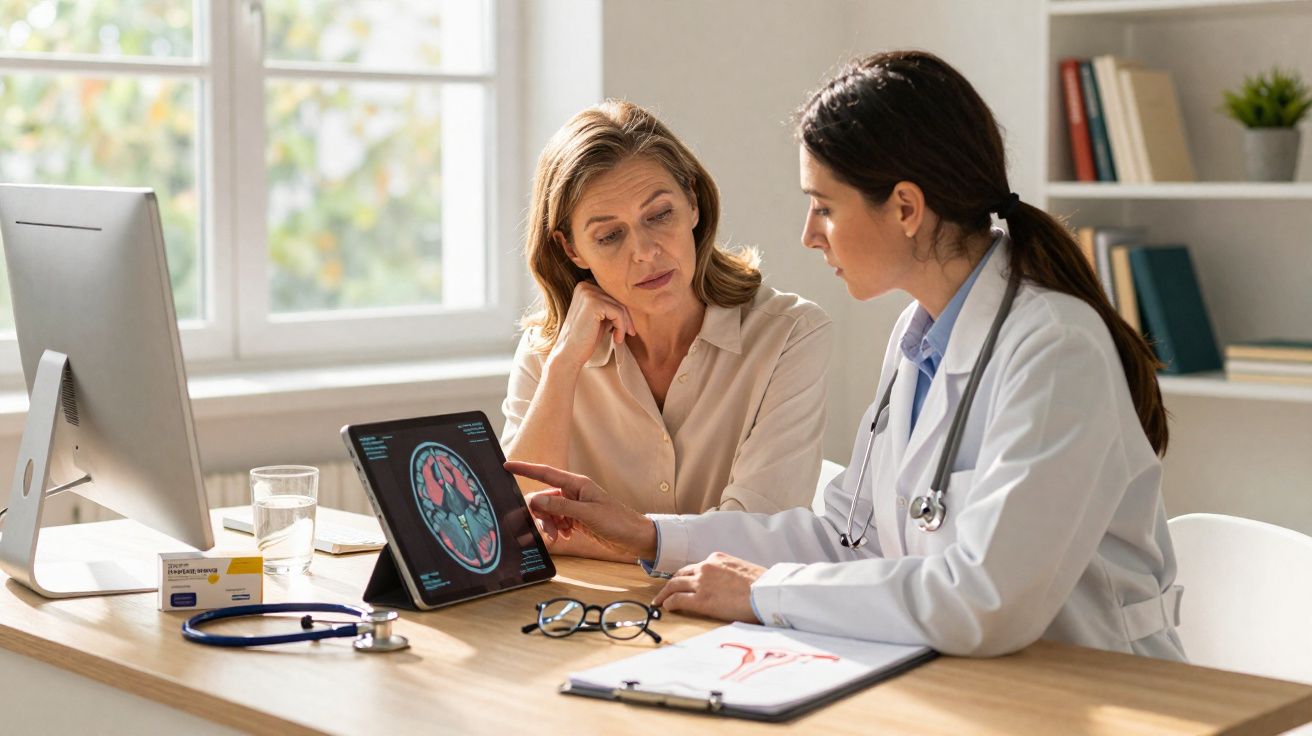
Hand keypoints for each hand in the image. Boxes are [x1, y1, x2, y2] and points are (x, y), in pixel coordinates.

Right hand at [505, 461, 656, 560]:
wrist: (634, 537)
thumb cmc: (617, 522)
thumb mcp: (587, 515)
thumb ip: (560, 507)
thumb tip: (536, 501)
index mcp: (576, 484)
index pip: (545, 473)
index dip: (525, 469)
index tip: (507, 466)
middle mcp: (572, 493)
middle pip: (543, 498)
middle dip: (540, 515)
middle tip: (549, 532)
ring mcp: (573, 506)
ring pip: (548, 513)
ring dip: (549, 525)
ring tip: (559, 537)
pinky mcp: (575, 519)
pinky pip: (556, 521)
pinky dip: (557, 530)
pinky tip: (566, 537)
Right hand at [549, 281, 634, 370]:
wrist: (569, 353)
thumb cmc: (585, 338)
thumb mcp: (600, 318)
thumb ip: (610, 307)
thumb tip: (631, 303)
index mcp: (584, 287)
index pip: (612, 295)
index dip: (622, 312)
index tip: (626, 328)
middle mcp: (585, 286)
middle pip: (617, 299)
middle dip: (626, 318)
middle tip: (630, 333)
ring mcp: (588, 293)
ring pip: (620, 306)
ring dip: (624, 324)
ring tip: (619, 338)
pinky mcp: (593, 303)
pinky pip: (618, 313)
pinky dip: (621, 327)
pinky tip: (616, 339)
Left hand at [651, 552, 764, 623]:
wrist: (767, 592)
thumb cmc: (763, 584)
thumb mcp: (744, 570)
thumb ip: (731, 574)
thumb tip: (732, 585)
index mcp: (717, 558)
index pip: (696, 567)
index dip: (688, 576)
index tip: (684, 583)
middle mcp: (706, 567)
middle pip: (680, 574)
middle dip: (672, 583)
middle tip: (665, 592)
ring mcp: (701, 582)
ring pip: (674, 585)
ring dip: (664, 593)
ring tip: (659, 601)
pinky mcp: (700, 600)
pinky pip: (677, 600)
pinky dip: (668, 603)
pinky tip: (666, 608)